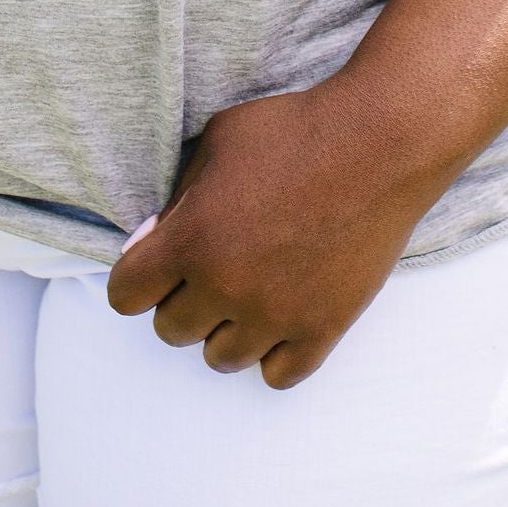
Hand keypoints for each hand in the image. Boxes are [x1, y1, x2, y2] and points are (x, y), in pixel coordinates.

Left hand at [104, 82, 438, 389]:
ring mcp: (276, 315)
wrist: (383, 143)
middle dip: (183, 299)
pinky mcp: (323, 330)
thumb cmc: (297, 129)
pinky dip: (274, 353)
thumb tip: (152, 241)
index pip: (124, 297)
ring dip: (226, 328)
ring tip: (251, 290)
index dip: (137, 278)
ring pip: (220, 359)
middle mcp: (225, 286)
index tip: (158, 265)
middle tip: (214, 267)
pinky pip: (277, 376)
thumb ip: (178, 195)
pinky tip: (284, 316)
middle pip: (170, 331)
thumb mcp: (220, 140)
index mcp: (191, 239)